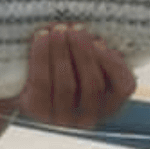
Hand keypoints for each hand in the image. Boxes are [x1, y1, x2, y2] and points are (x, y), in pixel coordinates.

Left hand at [12, 25, 135, 129]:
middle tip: (74, 29)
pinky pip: (42, 82)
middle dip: (83, 53)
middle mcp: (89, 119)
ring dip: (62, 52)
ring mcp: (62, 119)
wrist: (26, 83)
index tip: (100, 41)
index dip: (113, 65)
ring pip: (67, 84)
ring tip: (58, 30)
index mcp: (110, 104)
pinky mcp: (38, 111)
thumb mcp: (87, 57)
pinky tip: (42, 37)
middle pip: (92, 85)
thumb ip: (98, 50)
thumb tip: (97, 38)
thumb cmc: (67, 63)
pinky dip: (42, 56)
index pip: (123, 87)